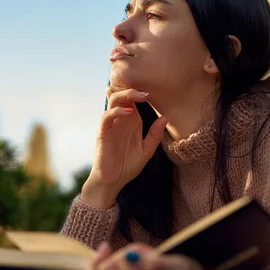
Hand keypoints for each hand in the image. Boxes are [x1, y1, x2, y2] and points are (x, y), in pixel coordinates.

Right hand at [82, 86, 167, 207]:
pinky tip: (128, 113)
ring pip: (113, 100)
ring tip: (139, 97)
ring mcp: (111, 125)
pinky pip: (106, 117)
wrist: (113, 180)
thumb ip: (155, 135)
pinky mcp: (103, 133)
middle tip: (147, 93)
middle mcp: (121, 120)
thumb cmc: (128, 165)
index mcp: (132, 121)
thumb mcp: (146, 150)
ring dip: (125, 95)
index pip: (134, 99)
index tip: (155, 91)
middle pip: (122, 95)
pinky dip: (116, 112)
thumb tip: (166, 117)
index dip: (141, 91)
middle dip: (133, 89)